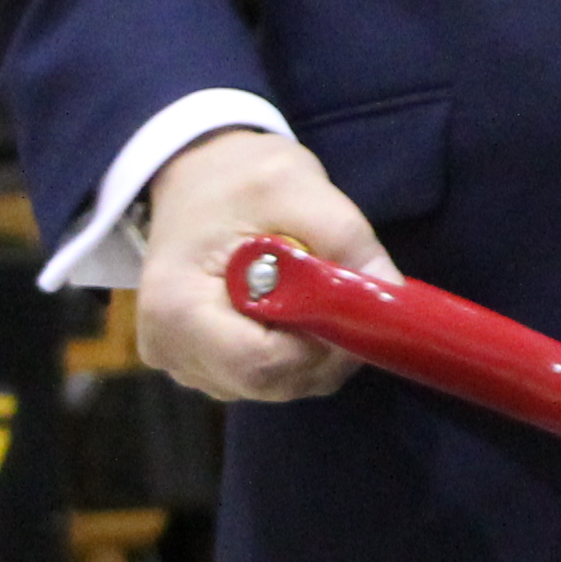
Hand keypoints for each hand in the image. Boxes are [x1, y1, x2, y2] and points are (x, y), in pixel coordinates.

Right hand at [141, 130, 392, 402]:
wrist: (198, 176)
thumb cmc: (239, 178)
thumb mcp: (299, 188)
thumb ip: (348, 241)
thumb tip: (391, 293)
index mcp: (177, 307)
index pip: (261, 365)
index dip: (320, 348)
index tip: (350, 308)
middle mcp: (169, 347)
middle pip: (270, 383)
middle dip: (324, 351)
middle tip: (346, 298)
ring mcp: (181, 360)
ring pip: (273, 385)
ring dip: (312, 351)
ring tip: (313, 293)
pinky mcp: (199, 362)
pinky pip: (263, 376)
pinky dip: (294, 350)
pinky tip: (295, 307)